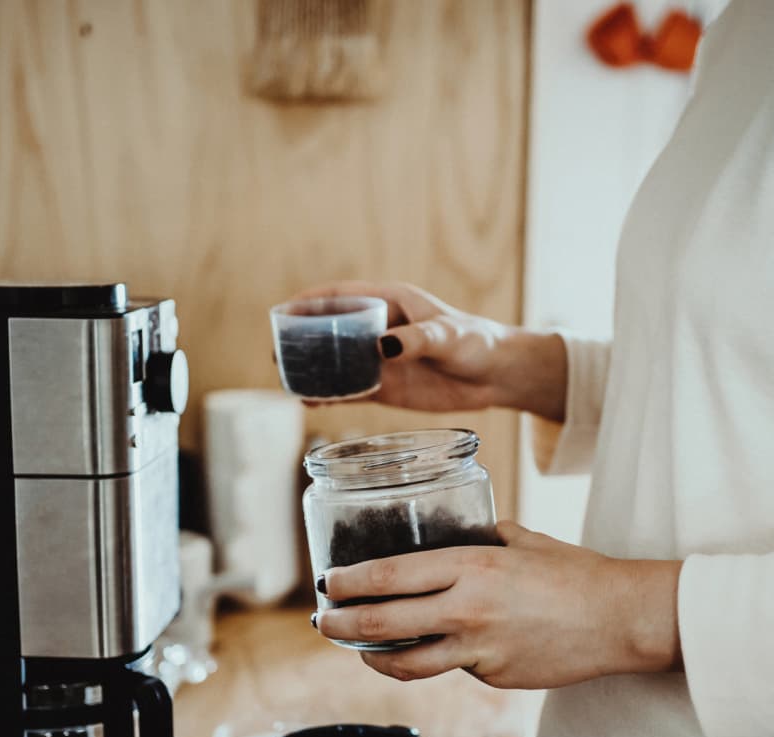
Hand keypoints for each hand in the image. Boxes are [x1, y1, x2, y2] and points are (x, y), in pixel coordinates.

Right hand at [291, 280, 566, 420]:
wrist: (496, 375)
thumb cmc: (476, 343)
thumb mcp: (448, 336)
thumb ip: (416, 340)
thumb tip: (381, 347)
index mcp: (390, 302)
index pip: (340, 296)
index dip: (309, 302)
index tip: (283, 310)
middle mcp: (379, 328)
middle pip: (330, 329)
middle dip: (301, 338)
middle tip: (277, 352)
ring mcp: (380, 359)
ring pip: (335, 362)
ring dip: (311, 369)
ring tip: (286, 380)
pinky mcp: (386, 387)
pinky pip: (350, 389)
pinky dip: (329, 395)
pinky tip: (310, 402)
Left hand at [313, 522, 682, 688]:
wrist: (619, 619)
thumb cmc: (574, 573)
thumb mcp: (522, 540)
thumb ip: (483, 539)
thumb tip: (457, 533)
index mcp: (470, 566)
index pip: (389, 575)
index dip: (348, 582)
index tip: (327, 583)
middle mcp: (466, 609)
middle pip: (382, 622)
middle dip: (342, 624)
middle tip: (323, 621)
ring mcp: (478, 649)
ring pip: (406, 662)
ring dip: (372, 657)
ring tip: (358, 649)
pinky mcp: (492, 676)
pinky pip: (451, 668)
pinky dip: (436, 659)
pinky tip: (430, 650)